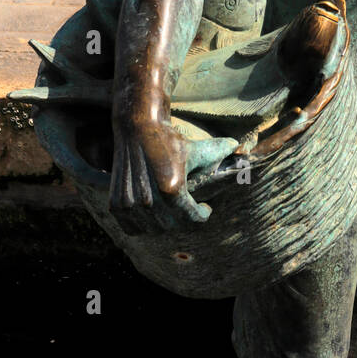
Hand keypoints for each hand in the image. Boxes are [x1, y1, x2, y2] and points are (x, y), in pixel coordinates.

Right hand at [108, 116, 236, 234]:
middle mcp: (149, 199)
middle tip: (189, 209)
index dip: (202, 215)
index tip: (205, 209)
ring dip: (165, 223)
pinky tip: (153, 213)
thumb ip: (218, 152)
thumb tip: (239, 147)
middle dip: (185, 219)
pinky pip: (133, 228)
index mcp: (172, 188)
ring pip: (154, 228)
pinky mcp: (117, 204)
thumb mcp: (196, 149)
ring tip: (172, 210)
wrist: (137, 128)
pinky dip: (144, 225)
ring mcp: (131, 203)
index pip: (192, 217)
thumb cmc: (170, 140)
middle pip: (174, 225)